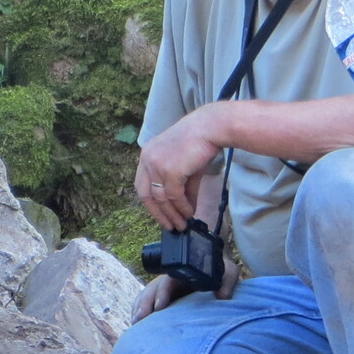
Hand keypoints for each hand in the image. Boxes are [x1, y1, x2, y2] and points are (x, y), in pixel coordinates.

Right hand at [130, 260, 241, 322]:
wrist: (216, 266)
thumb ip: (227, 281)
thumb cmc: (221, 270)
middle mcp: (169, 279)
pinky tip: (135, 322)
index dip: (162, 293)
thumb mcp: (228, 271)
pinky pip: (145, 301)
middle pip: (151, 290)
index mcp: (182, 272)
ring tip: (135, 323)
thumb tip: (223, 297)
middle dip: (144, 304)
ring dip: (139, 308)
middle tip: (140, 319)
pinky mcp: (162, 296)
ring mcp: (163, 288)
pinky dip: (138, 310)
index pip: (167, 281)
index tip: (160, 307)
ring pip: (145, 295)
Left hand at [134, 106, 227, 229]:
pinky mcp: (170, 171)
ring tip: (182, 224)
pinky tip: (189, 213)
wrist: (212, 127)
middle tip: (170, 226)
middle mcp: (147, 160)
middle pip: (146, 195)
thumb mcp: (186, 166)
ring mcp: (157, 165)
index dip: (151, 203)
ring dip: (172, 214)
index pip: (142, 185)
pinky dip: (182, 207)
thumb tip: (186, 209)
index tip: (161, 215)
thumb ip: (183, 188)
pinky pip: (174, 196)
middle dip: (158, 213)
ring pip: (161, 198)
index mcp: (147, 155)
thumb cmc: (200, 142)